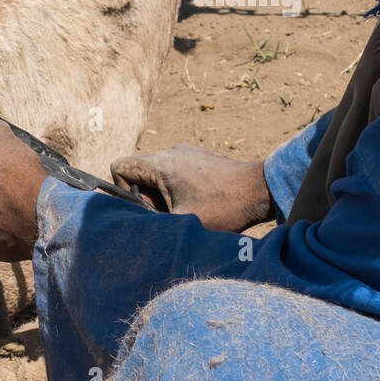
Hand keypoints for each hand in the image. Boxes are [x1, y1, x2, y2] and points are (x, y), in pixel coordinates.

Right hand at [111, 144, 272, 232]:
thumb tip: (137, 228)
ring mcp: (186, 152)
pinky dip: (178, 189)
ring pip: (158, 174)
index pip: (120, 167)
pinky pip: (175, 171)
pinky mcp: (199, 158)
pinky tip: (199, 202)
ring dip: (164, 195)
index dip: (122, 190)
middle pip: (139, 173)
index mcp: (161, 163)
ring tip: (187, 209)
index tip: (145, 207)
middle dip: (147, 198)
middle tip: (170, 213)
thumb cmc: (223, 207)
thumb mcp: (182, 221)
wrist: (259, 189)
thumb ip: (153, 222)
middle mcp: (171, 152)